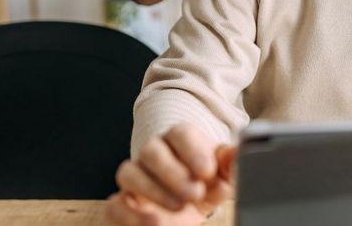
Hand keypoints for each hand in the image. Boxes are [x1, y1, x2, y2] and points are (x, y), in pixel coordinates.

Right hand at [107, 124, 235, 225]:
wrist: (186, 212)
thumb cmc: (205, 187)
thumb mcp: (222, 178)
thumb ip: (230, 166)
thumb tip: (237, 155)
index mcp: (178, 141)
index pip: (180, 133)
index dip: (193, 150)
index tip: (207, 171)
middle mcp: (152, 154)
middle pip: (151, 150)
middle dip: (173, 172)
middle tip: (194, 193)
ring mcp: (134, 177)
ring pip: (128, 172)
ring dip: (153, 190)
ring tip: (177, 207)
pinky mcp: (121, 204)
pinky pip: (113, 203)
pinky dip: (129, 213)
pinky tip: (154, 221)